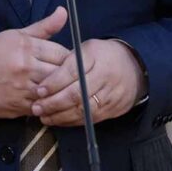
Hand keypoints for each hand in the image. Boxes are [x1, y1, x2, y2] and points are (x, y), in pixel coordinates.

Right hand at [0, 6, 69, 118]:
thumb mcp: (17, 35)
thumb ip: (44, 26)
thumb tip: (64, 12)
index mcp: (27, 46)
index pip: (61, 53)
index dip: (69, 58)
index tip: (69, 61)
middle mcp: (26, 67)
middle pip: (59, 73)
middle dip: (66, 76)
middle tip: (68, 77)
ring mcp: (22, 88)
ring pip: (52, 92)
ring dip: (57, 91)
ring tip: (58, 90)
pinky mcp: (18, 106)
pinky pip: (41, 107)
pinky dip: (46, 104)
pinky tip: (45, 100)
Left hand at [31, 39, 145, 125]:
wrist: (134, 68)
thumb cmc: (102, 56)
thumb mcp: (86, 49)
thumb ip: (67, 61)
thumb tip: (44, 77)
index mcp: (95, 56)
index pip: (72, 70)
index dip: (54, 82)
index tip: (39, 89)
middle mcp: (105, 76)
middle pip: (77, 93)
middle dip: (54, 102)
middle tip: (37, 107)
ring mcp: (110, 94)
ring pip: (82, 110)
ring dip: (60, 115)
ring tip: (43, 116)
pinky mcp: (112, 110)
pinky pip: (89, 119)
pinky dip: (71, 121)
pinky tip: (58, 120)